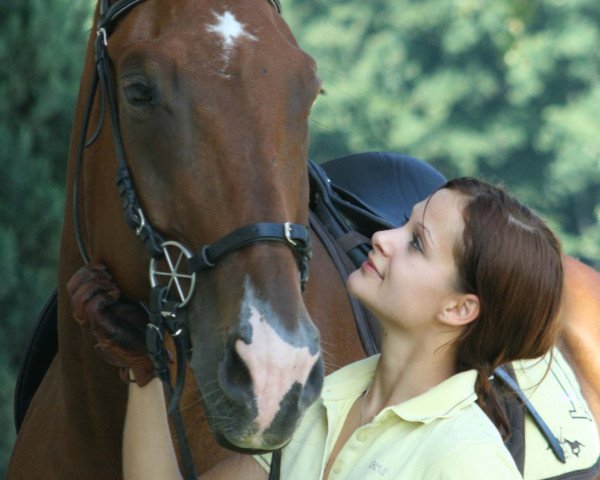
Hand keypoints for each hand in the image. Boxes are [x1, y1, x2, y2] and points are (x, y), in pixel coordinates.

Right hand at [67, 264, 155, 385]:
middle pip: (72, 288)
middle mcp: (87, 314)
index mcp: (91, 305)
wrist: (149, 350)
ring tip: (114, 287)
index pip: (73, 284)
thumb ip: (115, 288)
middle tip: (110, 276)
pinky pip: (91, 309)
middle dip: (90, 274)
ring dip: (97, 285)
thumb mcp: (128, 299)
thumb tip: (109, 268)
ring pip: (78, 298)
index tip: (106, 268)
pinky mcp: (102, 330)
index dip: (86, 270)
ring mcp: (93, 323)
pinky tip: (117, 295)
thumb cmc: (140, 324)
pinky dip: (103, 296)